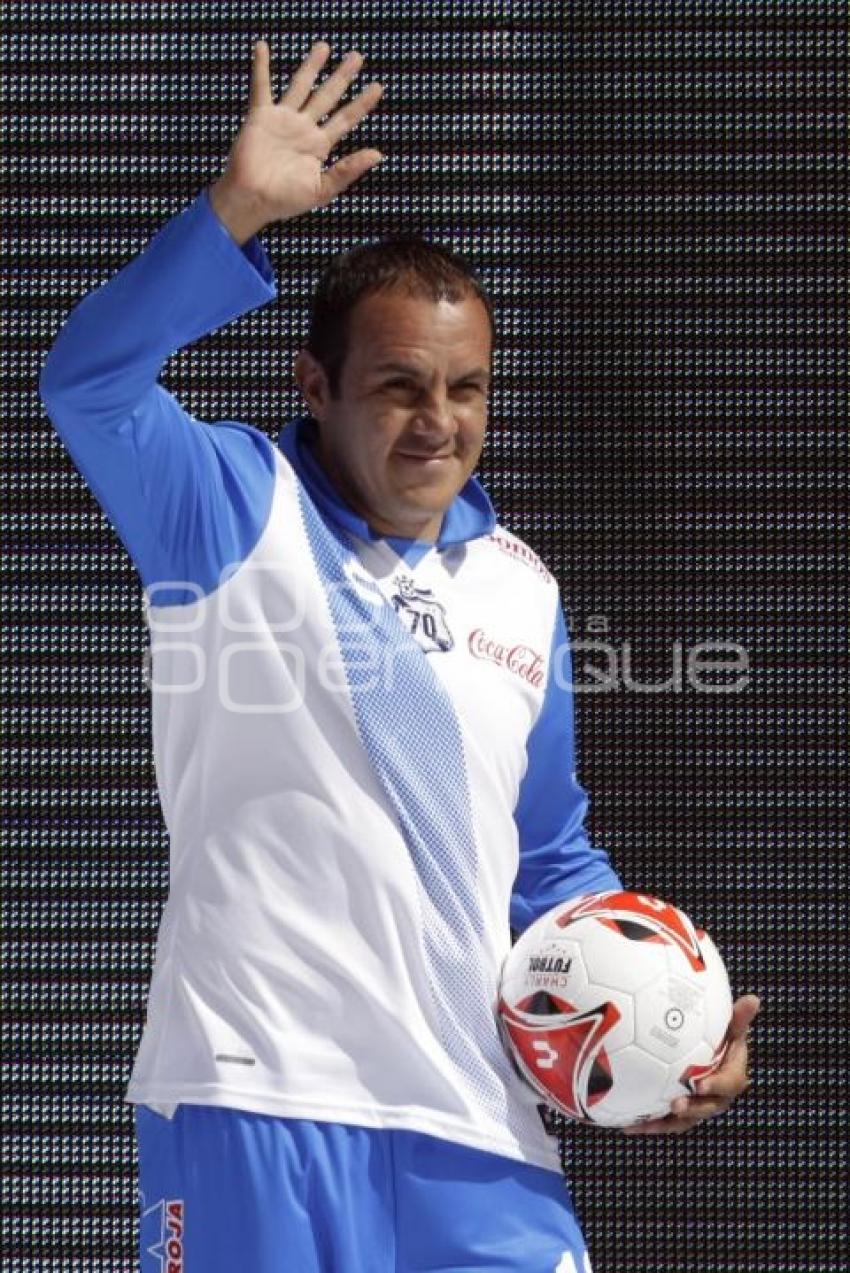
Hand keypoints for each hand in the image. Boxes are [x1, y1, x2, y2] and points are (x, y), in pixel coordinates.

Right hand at [210, 40, 383, 239]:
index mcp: (319, 146)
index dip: (361, 104)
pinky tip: (262, 47)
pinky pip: (261, 87)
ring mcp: (283, 121)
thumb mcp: (322, 189)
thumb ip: (349, 170)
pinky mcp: (261, 117)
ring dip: (311, 66)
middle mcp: (303, 130)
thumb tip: (378, 154)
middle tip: (357, 57)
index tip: (378, 88)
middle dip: (342, 77)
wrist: (252, 199)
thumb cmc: (285, 201)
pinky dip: (260, 67)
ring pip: (300, 86)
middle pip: (327, 97)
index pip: (345, 119)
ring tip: (324, 46)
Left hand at [621, 993, 759, 1135]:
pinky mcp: (680, 1113)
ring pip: (685, 1119)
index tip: (699, 1083)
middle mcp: (716, 1096)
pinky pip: (666, 1122)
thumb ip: (738, 1018)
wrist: (705, 1052)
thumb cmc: (718, 1036)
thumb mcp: (729, 1027)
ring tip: (647, 1123)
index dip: (716, 1085)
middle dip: (693, 1109)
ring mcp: (698, 1106)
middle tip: (676, 1104)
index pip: (729, 1084)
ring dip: (667, 1122)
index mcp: (731, 1076)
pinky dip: (649, 1124)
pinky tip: (627, 1125)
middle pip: (708, 1107)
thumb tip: (754, 999)